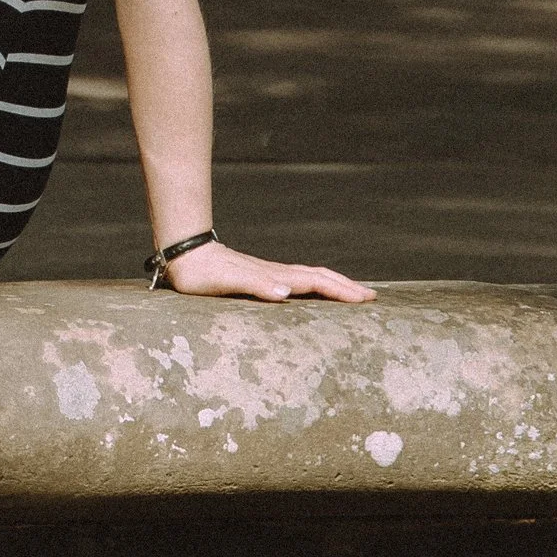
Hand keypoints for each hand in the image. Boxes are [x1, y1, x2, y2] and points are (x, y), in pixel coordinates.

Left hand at [156, 239, 375, 304]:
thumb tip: (286, 291)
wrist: (184, 256)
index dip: (342, 291)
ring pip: (311, 276)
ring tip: (352, 293)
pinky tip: (313, 292)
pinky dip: (316, 285)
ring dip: (334, 284)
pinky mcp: (261, 277)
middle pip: (320, 277)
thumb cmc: (202, 275)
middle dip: (346, 287)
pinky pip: (298, 280)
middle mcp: (277, 273)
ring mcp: (270, 273)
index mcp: (275, 276)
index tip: (366, 300)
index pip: (317, 283)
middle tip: (372, 298)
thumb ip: (256, 286)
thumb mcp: (228, 282)